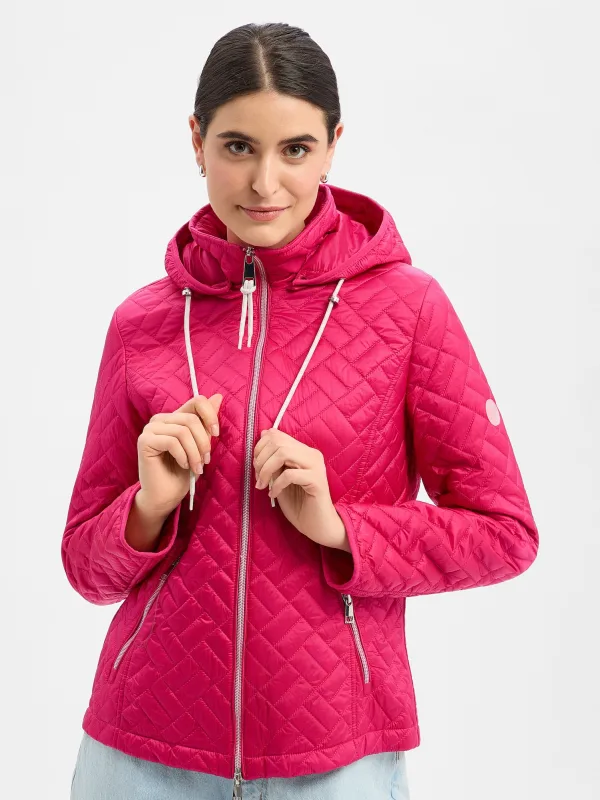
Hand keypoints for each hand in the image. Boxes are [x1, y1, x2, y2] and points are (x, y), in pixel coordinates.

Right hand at [136, 393, 222, 513]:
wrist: (166, 496)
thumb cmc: (182, 472)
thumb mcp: (200, 445)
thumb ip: (206, 423)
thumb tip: (218, 396)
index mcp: (175, 417)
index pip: (196, 401)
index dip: (210, 415)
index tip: (216, 434)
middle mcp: (160, 419)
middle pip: (191, 419)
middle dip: (203, 442)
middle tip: (205, 461)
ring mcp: (150, 429)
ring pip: (183, 431)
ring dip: (195, 453)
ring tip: (196, 468)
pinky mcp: (145, 441)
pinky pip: (172, 442)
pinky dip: (183, 456)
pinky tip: (183, 466)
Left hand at [253, 428, 346, 547]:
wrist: (318, 526)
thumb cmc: (298, 504)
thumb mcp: (279, 479)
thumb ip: (272, 460)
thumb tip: (263, 435)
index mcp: (303, 451)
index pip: (276, 435)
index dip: (259, 449)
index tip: (256, 468)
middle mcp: (311, 454)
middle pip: (278, 442)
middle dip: (261, 459)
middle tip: (258, 478)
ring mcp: (316, 466)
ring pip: (284, 453)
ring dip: (267, 469)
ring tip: (263, 485)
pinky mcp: (317, 481)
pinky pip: (290, 475)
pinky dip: (277, 484)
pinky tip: (274, 494)